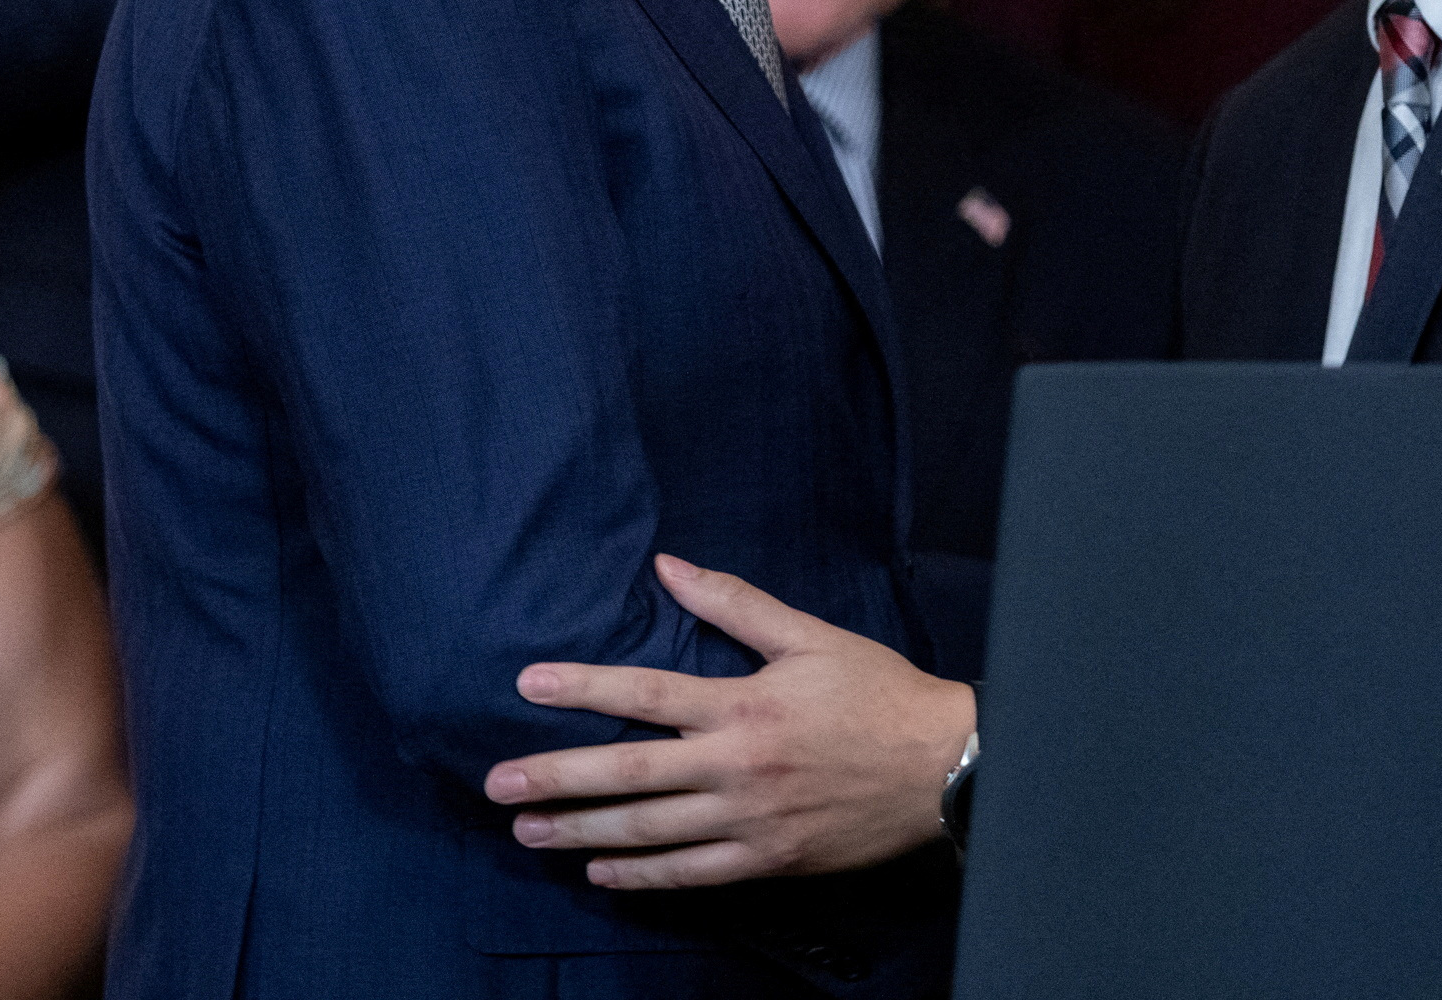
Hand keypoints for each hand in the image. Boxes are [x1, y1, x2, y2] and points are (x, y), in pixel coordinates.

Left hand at [483, 553, 974, 890]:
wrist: (943, 767)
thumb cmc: (878, 694)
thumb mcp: (811, 636)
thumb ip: (734, 603)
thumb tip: (668, 566)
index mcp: (744, 704)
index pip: (645, 694)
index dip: (582, 688)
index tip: (527, 685)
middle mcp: (737, 765)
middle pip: (630, 773)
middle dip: (558, 778)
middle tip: (498, 785)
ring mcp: (750, 819)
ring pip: (650, 830)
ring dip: (583, 832)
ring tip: (530, 832)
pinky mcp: (768, 859)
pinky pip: (691, 874)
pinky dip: (642, 875)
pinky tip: (600, 871)